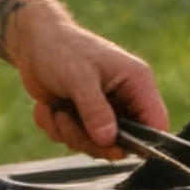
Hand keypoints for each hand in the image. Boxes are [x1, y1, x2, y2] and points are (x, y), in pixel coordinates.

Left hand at [11, 11, 167, 158]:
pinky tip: (48, 108)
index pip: (156, 123)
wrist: (33, 42)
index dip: (141, 143)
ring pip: (97, 145)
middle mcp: (125, 98)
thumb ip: (95, 111)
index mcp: (136, 81)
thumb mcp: (79, 78)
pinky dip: (57, 129)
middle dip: (91, 140)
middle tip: (67, 120)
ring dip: (70, 133)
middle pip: (123, 142)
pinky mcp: (84, 118)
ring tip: (56, 109)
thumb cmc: (61, 49)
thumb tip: (109, 141)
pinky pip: (76, 141)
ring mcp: (104, 110)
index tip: (111, 146)